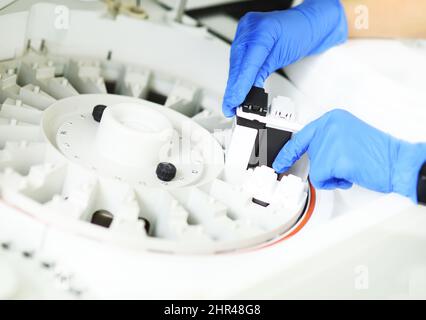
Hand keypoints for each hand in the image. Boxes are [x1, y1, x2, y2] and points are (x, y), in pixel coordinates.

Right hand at [222, 0, 347, 116]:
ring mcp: (246, 31)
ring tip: (232, 100)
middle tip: (231, 105)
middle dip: (233, 87)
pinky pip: (238, 58)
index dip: (240, 84)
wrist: (309, 22)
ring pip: (234, 62)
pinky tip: (236, 86)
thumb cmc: (303, 33)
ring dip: (233, 83)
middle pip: (236, 63)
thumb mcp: (285, 56)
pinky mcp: (246, 37)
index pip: (247, 62)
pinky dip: (238, 74)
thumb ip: (263, 73)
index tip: (235, 100)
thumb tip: (249, 92)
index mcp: (261, 30)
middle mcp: (250, 28)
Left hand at [272, 109, 425, 202]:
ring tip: (352, 167)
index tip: (279, 161)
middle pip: (311, 156)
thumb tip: (312, 153)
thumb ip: (328, 140)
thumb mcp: (348, 136)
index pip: (302, 136)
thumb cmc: (378, 153)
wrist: (398, 162)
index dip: (288, 152)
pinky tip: (351, 174)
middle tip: (345, 164)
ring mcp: (330, 142)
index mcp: (332, 118)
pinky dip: (335, 182)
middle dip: (326, 165)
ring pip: (316, 170)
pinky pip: (321, 180)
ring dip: (332, 175)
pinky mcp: (334, 160)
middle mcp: (329, 127)